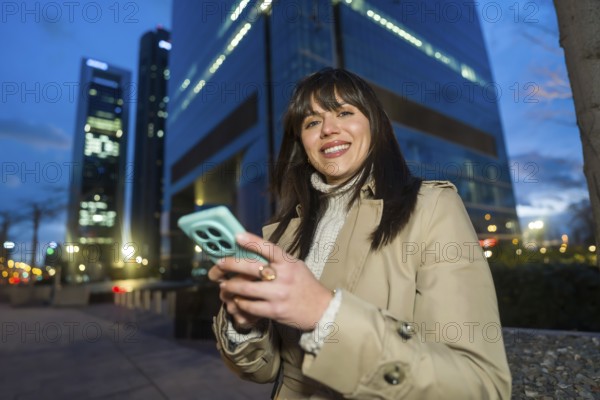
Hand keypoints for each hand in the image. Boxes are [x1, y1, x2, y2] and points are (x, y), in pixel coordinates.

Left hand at [207, 232, 333, 330]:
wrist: (321, 309)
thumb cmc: (305, 285)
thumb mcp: (295, 266)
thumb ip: (278, 260)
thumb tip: (254, 250)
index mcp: (289, 262)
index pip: (269, 248)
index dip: (252, 241)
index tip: (237, 236)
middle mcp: (283, 276)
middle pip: (251, 268)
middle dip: (231, 265)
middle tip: (220, 263)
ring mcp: (278, 294)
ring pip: (246, 288)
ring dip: (231, 286)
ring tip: (224, 285)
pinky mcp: (275, 310)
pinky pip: (251, 306)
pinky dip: (241, 303)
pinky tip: (237, 300)